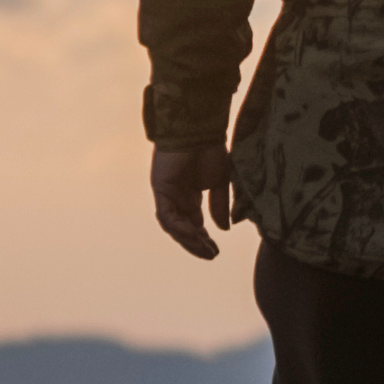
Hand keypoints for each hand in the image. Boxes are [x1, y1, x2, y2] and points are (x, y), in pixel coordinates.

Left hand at [151, 141, 236, 260]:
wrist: (199, 128)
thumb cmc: (210, 149)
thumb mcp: (220, 182)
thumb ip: (219, 206)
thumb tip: (223, 229)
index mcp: (189, 195)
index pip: (193, 224)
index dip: (203, 239)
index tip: (215, 251)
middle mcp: (176, 197)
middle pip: (183, 228)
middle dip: (196, 243)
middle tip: (211, 255)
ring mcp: (166, 194)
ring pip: (174, 226)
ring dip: (188, 240)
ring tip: (204, 250)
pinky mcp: (160, 189)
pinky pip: (167, 216)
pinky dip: (180, 227)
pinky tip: (194, 236)